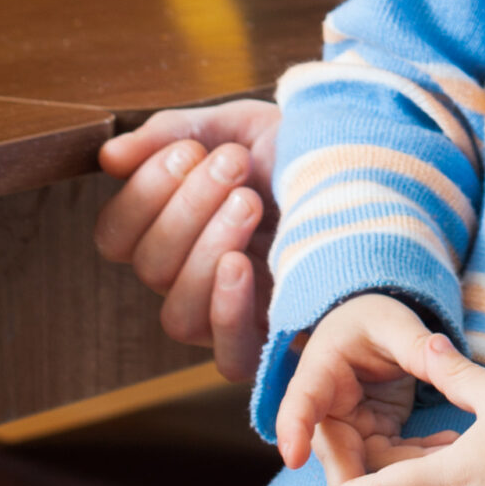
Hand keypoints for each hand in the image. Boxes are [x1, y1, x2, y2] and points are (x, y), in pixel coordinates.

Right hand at [95, 103, 279, 381]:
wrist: (375, 176)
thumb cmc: (301, 153)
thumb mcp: (241, 128)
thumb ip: (175, 134)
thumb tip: (109, 157)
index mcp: (173, 230)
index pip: (119, 233)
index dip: (143, 193)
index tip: (191, 151)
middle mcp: (190, 279)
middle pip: (150, 267)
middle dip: (188, 208)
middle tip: (235, 167)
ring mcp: (227, 316)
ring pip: (178, 313)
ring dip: (207, 252)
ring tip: (250, 203)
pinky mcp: (268, 344)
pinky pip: (226, 357)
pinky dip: (226, 313)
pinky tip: (243, 265)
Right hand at [277, 292, 435, 475]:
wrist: (369, 332)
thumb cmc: (371, 322)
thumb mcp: (392, 322)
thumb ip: (413, 343)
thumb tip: (440, 354)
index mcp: (319, 373)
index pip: (301, 402)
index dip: (294, 430)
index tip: (293, 457)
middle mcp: (327, 413)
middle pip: (336, 456)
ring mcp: (352, 432)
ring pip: (371, 468)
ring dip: (407, 476)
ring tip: (450, 460)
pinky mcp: (376, 440)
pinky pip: (398, 461)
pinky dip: (424, 460)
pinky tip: (452, 447)